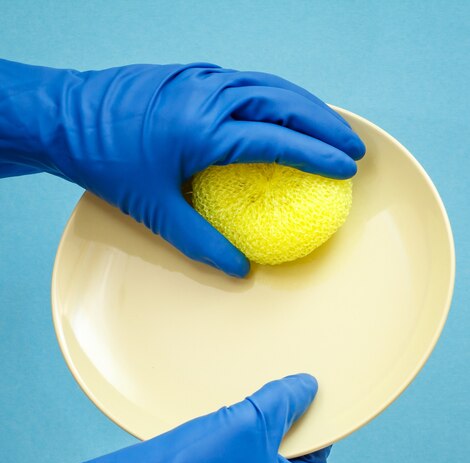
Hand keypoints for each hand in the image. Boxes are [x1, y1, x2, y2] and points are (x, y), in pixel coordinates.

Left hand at [0, 60, 364, 275]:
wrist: (65, 116)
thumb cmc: (107, 163)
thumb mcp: (155, 210)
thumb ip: (201, 243)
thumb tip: (238, 271)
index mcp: (203, 129)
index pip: (276, 140)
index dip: (317, 155)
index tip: (346, 170)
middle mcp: (209, 95)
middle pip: (285, 102)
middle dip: (326, 124)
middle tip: (354, 147)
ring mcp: (201, 78)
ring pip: (270, 84)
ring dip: (306, 104)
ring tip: (332, 127)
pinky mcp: (192, 73)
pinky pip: (248, 80)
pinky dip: (277, 94)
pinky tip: (286, 110)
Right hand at [0, 374, 329, 462]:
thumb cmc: (203, 461)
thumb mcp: (254, 419)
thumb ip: (286, 399)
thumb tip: (308, 385)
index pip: (316, 455)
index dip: (313, 423)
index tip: (304, 397)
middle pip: (288, 456)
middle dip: (282, 425)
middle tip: (276, 395)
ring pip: (261, 459)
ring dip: (257, 432)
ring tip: (248, 406)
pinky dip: (238, 443)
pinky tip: (227, 422)